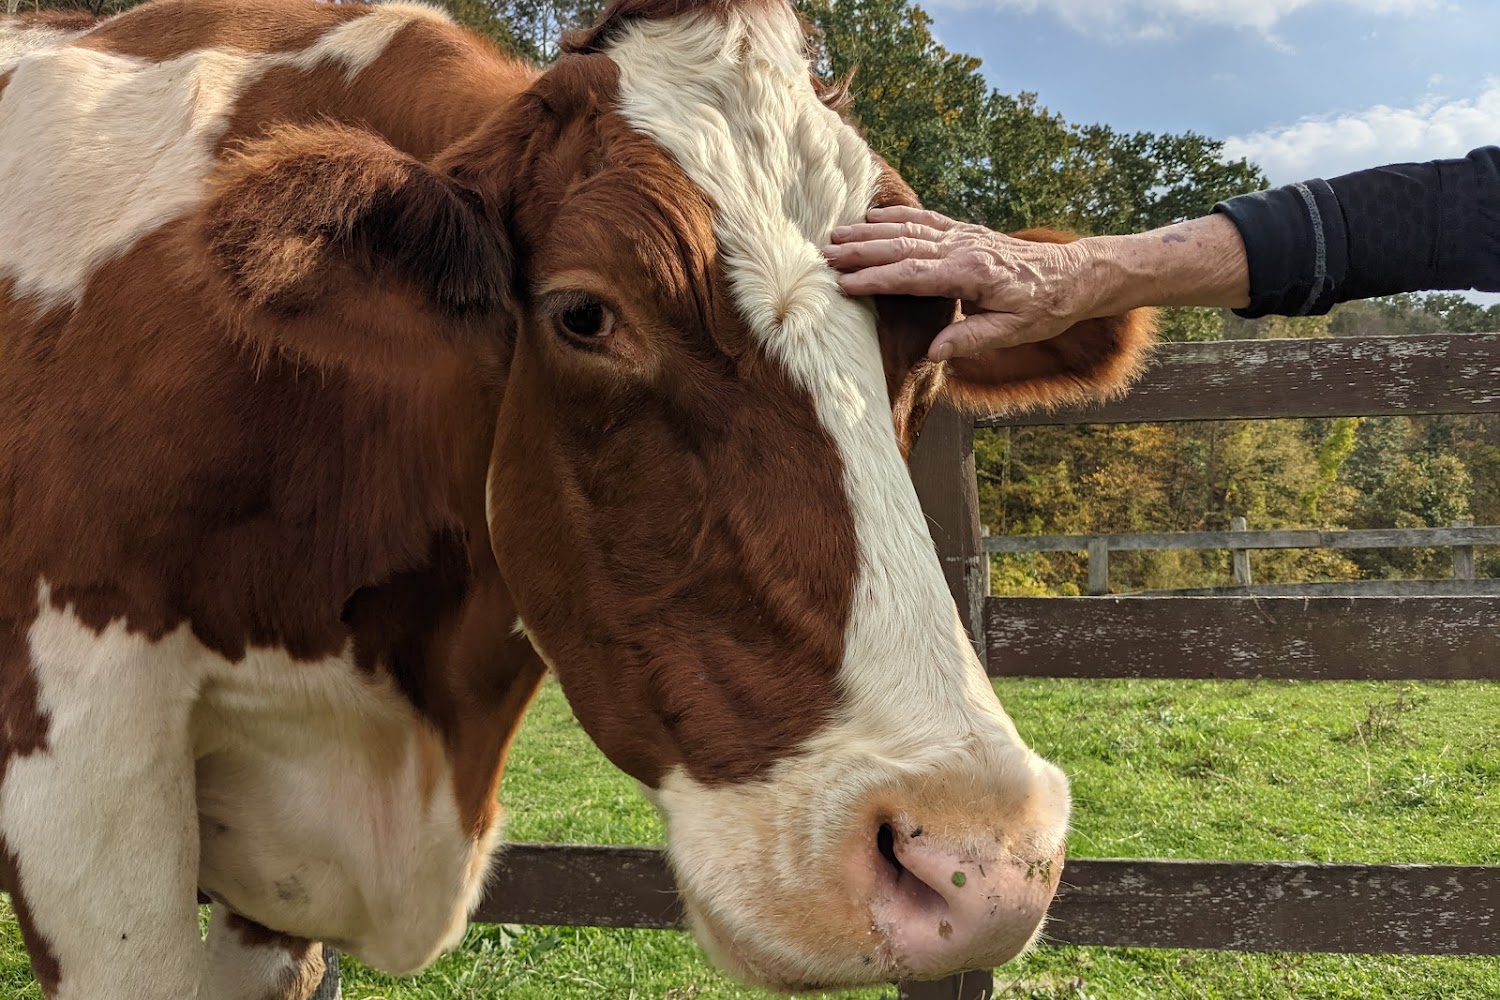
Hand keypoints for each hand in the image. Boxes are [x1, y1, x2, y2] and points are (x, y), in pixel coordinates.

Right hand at [821, 206, 1102, 361]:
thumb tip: (934, 352)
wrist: (1074, 275)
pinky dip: (896, 217)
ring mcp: (964, 236)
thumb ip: (970, 339)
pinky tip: (874, 217)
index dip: (876, 278)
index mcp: (972, 274)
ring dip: (871, 232)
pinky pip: (925, 220)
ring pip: (909, 229)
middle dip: (862, 250)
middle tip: (826, 254)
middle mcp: (964, 248)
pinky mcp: (966, 232)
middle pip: (903, 246)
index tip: (845, 282)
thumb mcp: (1012, 331)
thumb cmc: (1045, 307)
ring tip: (838, 234)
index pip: (913, 275)